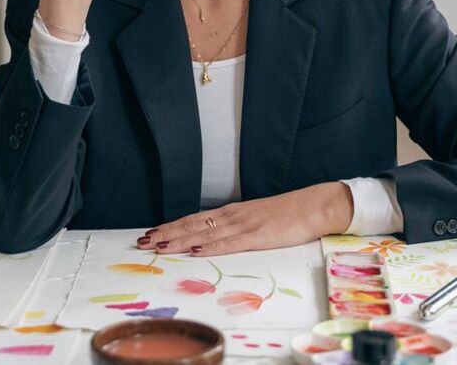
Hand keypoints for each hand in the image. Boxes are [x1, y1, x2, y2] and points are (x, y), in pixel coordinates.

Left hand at [136, 183, 353, 256]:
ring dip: (179, 240)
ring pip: (205, 233)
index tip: (151, 233)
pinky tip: (196, 250)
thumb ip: (237, 228)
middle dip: (166, 234)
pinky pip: (230, 242)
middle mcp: (233, 216)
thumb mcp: (257, 219)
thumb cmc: (289, 214)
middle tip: (142, 242)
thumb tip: (216, 238)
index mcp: (232, 212)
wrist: (314, 205)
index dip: (172, 226)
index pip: (195, 219)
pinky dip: (211, 247)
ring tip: (158, 246)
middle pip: (193, 225)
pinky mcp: (258, 235)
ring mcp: (244, 224)